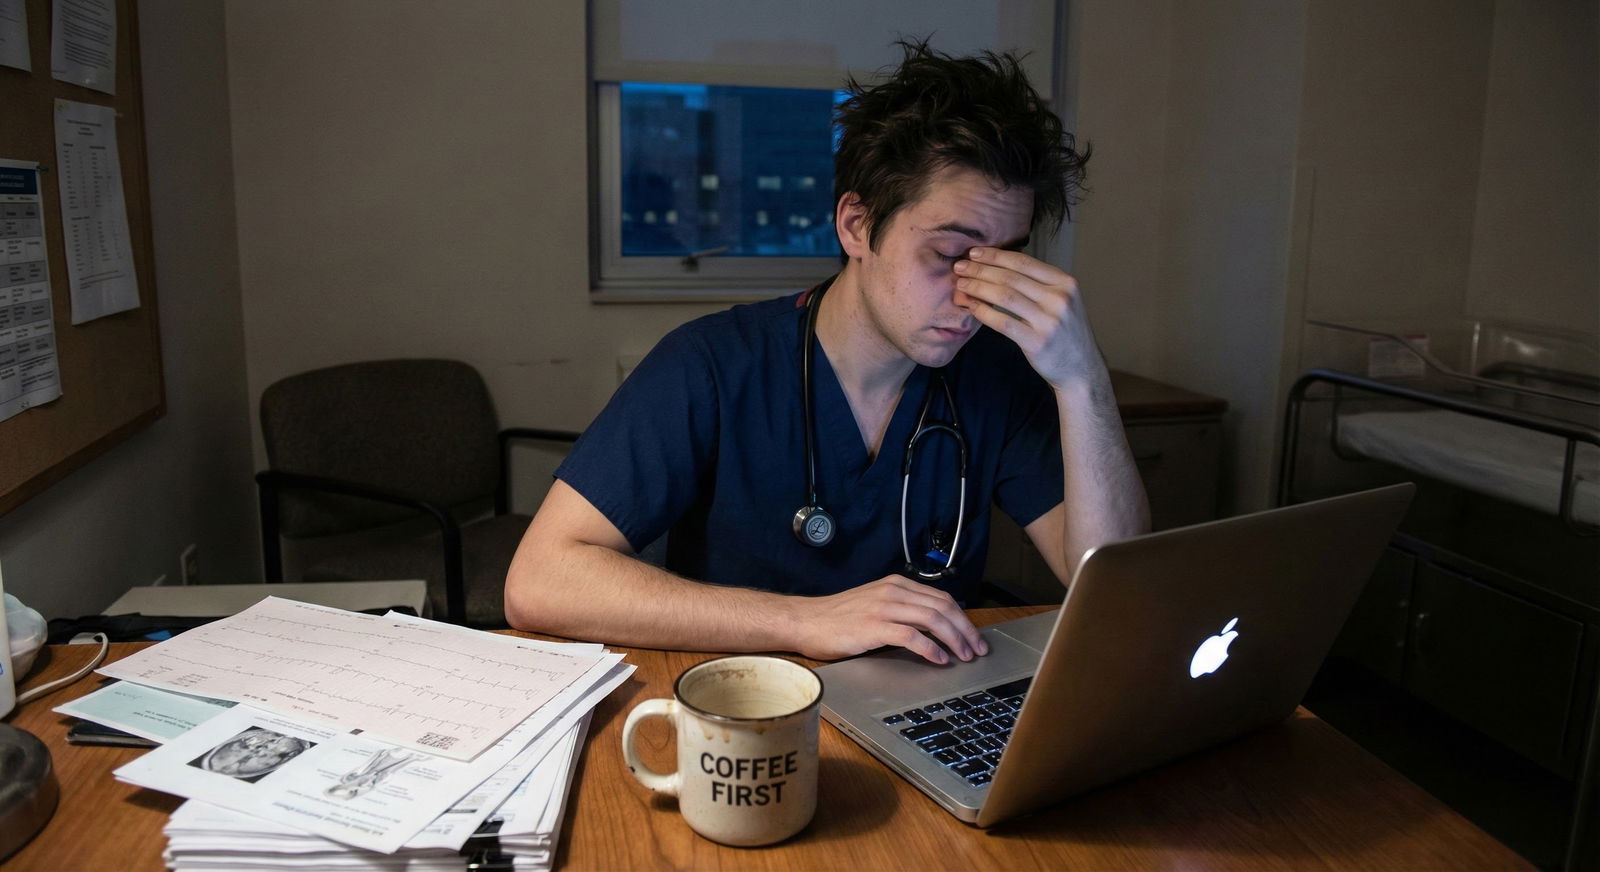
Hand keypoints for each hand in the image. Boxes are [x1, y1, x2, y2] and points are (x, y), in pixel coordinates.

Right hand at [786, 576, 988, 663]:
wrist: (806, 621)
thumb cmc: (838, 618)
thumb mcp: (875, 604)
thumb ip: (902, 610)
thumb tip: (934, 629)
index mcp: (896, 585)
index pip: (941, 599)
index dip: (962, 619)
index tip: (974, 637)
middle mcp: (893, 591)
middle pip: (943, 607)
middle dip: (965, 630)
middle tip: (977, 650)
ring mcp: (884, 607)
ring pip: (932, 619)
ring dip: (954, 640)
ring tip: (963, 656)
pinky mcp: (874, 626)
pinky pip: (912, 636)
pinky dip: (931, 648)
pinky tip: (939, 659)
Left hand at [952, 248, 1103, 389]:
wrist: (1081, 369)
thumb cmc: (1065, 332)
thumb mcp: (1062, 300)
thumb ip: (1039, 284)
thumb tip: (999, 265)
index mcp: (1065, 282)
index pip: (1024, 262)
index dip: (995, 255)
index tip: (974, 252)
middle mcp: (1059, 298)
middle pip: (1011, 277)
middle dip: (981, 269)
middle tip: (960, 266)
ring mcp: (1049, 321)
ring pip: (1005, 296)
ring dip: (978, 288)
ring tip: (961, 285)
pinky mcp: (1037, 342)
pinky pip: (1003, 322)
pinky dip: (983, 312)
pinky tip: (971, 307)